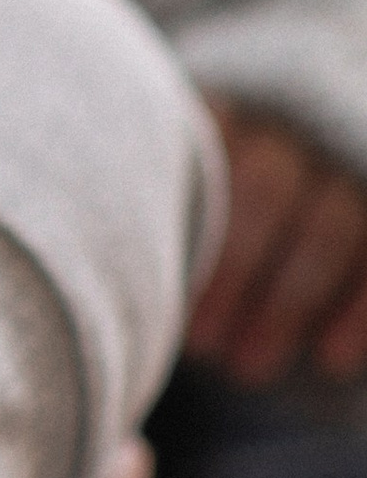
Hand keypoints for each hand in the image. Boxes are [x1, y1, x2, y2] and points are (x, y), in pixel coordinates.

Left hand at [187, 104, 366, 385]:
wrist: (287, 186)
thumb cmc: (199, 210)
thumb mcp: (172, 199)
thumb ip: (161, 225)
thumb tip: (134, 302)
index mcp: (220, 108)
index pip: (204, 155)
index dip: (187, 233)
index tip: (160, 302)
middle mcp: (287, 123)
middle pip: (265, 188)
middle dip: (233, 271)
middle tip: (202, 345)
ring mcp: (341, 158)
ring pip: (329, 225)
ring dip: (289, 303)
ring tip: (245, 369)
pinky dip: (359, 310)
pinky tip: (329, 360)